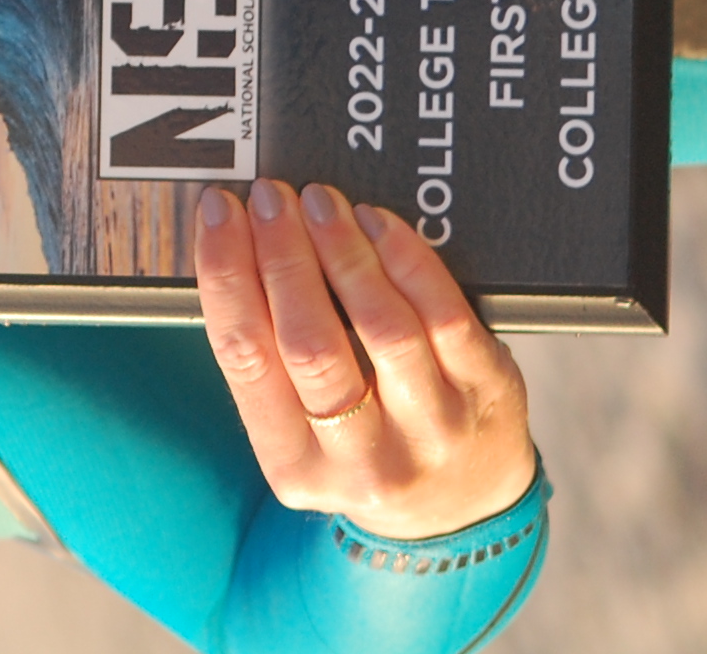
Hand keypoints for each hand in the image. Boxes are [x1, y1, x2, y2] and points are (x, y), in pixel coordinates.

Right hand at [194, 180, 536, 539]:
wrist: (461, 508)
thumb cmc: (362, 450)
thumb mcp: (298, 436)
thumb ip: (269, 360)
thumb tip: (239, 246)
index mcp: (294, 466)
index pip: (244, 357)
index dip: (226, 272)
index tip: (220, 214)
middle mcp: (364, 460)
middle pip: (309, 343)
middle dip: (282, 254)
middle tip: (269, 198)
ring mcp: (432, 430)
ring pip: (381, 325)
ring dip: (341, 249)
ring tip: (318, 202)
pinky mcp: (486, 395)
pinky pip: (444, 314)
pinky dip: (405, 258)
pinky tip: (376, 225)